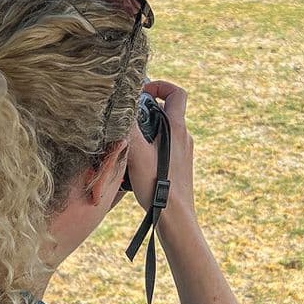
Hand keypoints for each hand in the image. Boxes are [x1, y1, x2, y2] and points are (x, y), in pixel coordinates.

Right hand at [126, 80, 196, 226]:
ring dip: (144, 132)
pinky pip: (163, 148)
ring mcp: (184, 153)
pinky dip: (149, 149)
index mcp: (177, 128)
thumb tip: (119, 103)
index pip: (177, 93)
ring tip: (126, 145)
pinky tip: (134, 164)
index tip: (141, 92)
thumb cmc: (158, 185)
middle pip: (165, 112)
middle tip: (125, 121)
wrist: (176, 218)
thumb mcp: (137, 152)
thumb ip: (128, 126)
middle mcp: (184, 137)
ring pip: (162, 131)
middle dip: (144, 112)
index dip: (160, 85)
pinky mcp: (179, 167)